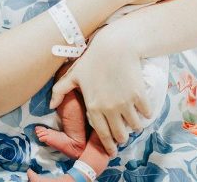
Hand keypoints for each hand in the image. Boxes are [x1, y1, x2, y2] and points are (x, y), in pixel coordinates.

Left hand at [49, 28, 150, 155]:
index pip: (102, 135)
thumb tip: (51, 106)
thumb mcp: (73, 74)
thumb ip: (60, 91)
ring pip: (135, 126)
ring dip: (135, 127)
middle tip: (123, 136)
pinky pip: (146, 113)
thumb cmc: (92, 59)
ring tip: (134, 123)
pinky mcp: (139, 96)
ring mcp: (125, 103)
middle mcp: (109, 109)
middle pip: (120, 135)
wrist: (115, 45)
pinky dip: (146, 114)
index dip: (108, 146)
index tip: (112, 150)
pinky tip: (143, 110)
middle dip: (121, 138)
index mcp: (93, 107)